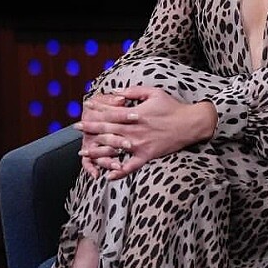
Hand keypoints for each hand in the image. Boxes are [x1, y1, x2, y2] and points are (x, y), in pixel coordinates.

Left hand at [75, 87, 215, 179]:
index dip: (97, 108)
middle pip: (107, 129)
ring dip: (97, 150)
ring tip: (84, 151)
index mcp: (135, 114)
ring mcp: (140, 144)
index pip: (110, 111)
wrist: (191, 124)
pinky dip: (119, 172)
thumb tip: (116, 91)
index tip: (86, 106)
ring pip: (114, 148)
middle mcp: (134, 130)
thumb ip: (133, 91)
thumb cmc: (173, 107)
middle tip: (76, 127)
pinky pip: (131, 166)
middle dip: (90, 128)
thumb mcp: (154, 93)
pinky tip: (108, 176)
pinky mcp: (147, 155)